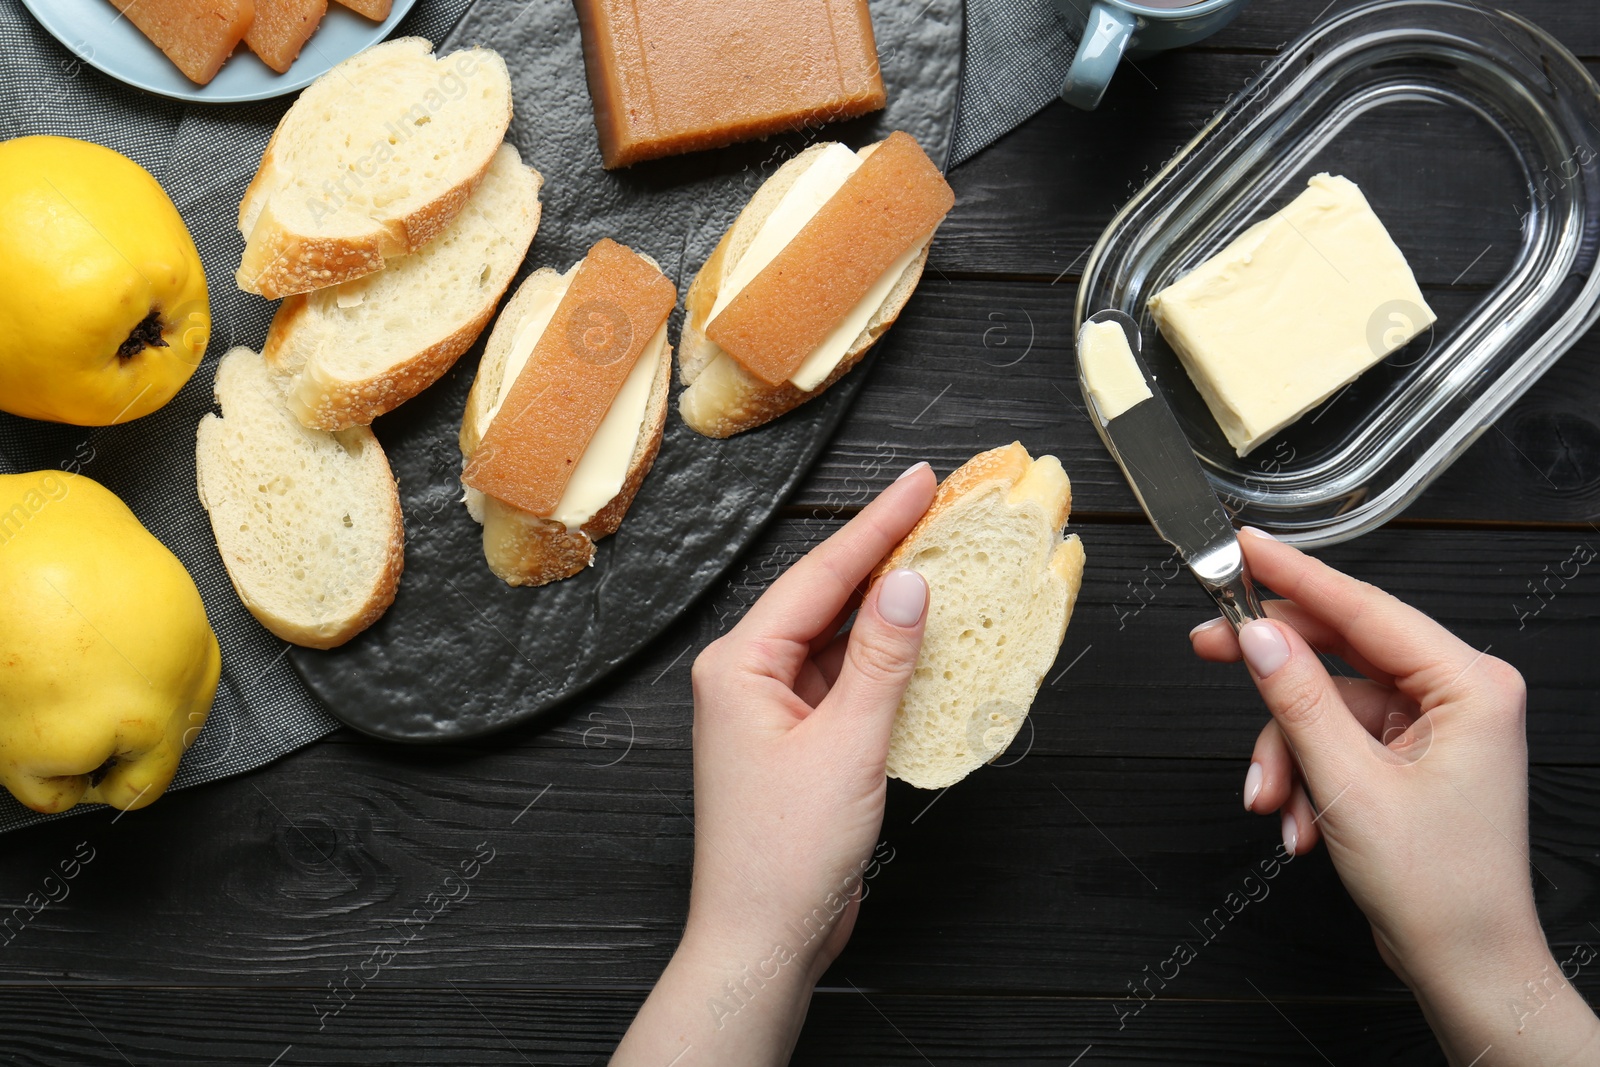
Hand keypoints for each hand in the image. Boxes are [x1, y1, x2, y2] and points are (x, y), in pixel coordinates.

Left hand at [613, 462, 935, 1065]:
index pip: (820, 576)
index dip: (877, 525)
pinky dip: (886, 659)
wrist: (762, 940)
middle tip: (939, 505)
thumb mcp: (846, 747)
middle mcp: (749, 677)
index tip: (920, 482)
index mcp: (740, 665)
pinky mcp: (800, 739)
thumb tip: (909, 586)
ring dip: (890, 607)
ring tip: (944, 557)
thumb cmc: (783, 858)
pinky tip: (925, 639)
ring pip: (839, 637)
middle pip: (827, 597)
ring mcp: (773, 709)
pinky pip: (846, 679)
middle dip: (885, 553)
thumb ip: (881, 661)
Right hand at [1191, 529, 1599, 1065]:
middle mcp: (1458, 693)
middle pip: (1340, 649)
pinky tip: (1299, 821)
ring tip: (1271, 802)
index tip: (1244, 547)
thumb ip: (1297, 698)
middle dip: (1273, 677)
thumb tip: (1256, 636)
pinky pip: (1335, 738)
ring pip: (1325, 703)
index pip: (1364, 608)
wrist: (1466, 966)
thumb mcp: (1350, 785)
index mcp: (1470, 684)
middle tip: (1207, 647)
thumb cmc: (1441, 888)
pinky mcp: (1410, 753)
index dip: (1295, 575)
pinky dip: (1305, 775)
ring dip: (1286, 753)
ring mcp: (1434, 724)